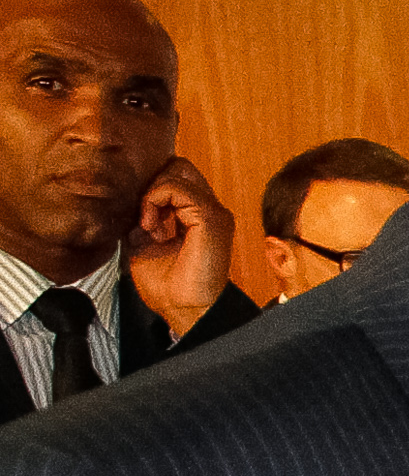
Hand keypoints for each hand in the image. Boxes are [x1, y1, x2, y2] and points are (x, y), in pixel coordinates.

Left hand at [126, 157, 234, 335]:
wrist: (184, 308)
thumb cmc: (168, 285)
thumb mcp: (144, 243)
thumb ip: (142, 219)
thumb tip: (127, 203)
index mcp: (198, 216)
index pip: (176, 177)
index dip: (153, 188)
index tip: (142, 219)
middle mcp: (210, 210)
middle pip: (179, 166)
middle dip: (154, 183)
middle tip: (144, 214)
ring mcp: (213, 211)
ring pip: (177, 171)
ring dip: (152, 193)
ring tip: (147, 223)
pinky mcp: (210, 217)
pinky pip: (175, 187)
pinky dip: (155, 200)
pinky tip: (151, 226)